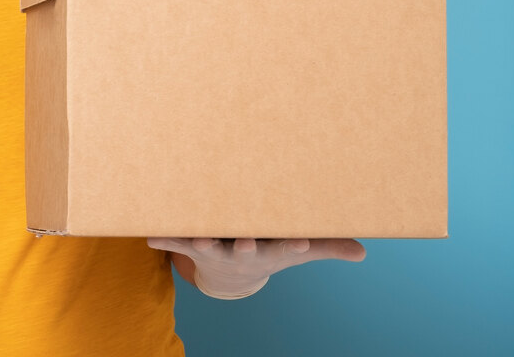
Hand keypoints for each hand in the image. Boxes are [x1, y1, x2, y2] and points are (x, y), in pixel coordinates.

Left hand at [148, 237, 365, 299]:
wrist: (229, 276)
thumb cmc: (266, 251)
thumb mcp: (294, 250)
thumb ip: (326, 247)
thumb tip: (363, 251)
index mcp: (267, 250)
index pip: (284, 249)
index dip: (294, 246)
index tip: (302, 242)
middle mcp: (239, 251)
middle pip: (244, 249)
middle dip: (245, 246)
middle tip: (246, 242)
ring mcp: (214, 248)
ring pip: (209, 246)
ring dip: (202, 244)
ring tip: (199, 240)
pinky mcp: (191, 245)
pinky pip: (175, 242)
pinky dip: (164, 239)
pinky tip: (149, 237)